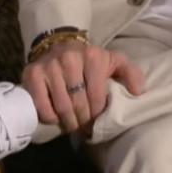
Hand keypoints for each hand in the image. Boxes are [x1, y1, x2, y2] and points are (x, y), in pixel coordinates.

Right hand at [21, 39, 143, 133]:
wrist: (59, 43)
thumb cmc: (90, 58)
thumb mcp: (114, 60)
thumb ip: (131, 73)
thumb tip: (138, 92)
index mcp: (93, 57)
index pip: (97, 95)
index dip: (98, 113)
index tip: (99, 121)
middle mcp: (70, 60)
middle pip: (79, 103)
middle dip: (84, 121)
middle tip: (86, 129)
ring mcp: (49, 67)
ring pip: (61, 106)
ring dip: (69, 122)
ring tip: (74, 126)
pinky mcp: (32, 74)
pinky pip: (42, 105)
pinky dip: (50, 117)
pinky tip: (57, 119)